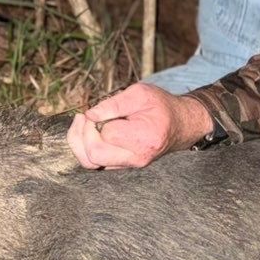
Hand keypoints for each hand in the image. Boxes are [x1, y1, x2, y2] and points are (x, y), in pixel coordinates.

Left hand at [67, 82, 212, 169]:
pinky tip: (90, 132)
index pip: (107, 134)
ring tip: (82, 123)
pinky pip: (95, 163)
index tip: (104, 109)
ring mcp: (129, 165)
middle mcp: (136, 157)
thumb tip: (90, 115)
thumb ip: (114, 103)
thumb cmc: (162, 106)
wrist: (179, 125)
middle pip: (94, 154)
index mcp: (144, 138)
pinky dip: (85, 147)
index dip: (98, 120)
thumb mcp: (141, 93)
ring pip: (90, 163)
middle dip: (84, 133)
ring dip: (79, 143)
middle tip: (88, 117)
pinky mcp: (122, 166)